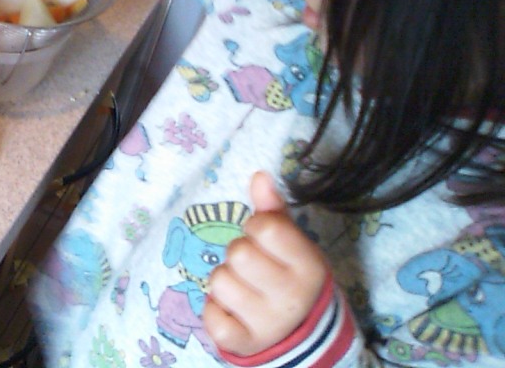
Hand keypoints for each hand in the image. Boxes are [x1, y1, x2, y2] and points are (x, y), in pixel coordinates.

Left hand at [202, 171, 328, 355]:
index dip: (255, 227)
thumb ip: (273, 211)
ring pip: (219, 282)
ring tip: (243, 288)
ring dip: (224, 282)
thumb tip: (259, 175)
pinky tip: (233, 311)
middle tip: (252, 267)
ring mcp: (268, 323)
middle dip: (238, 254)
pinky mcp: (244, 343)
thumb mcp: (291, 244)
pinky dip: (215, 311)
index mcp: (308, 265)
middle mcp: (292, 296)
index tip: (262, 238)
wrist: (301, 334)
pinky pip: (211, 317)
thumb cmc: (289, 276)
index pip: (264, 227)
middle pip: (237, 253)